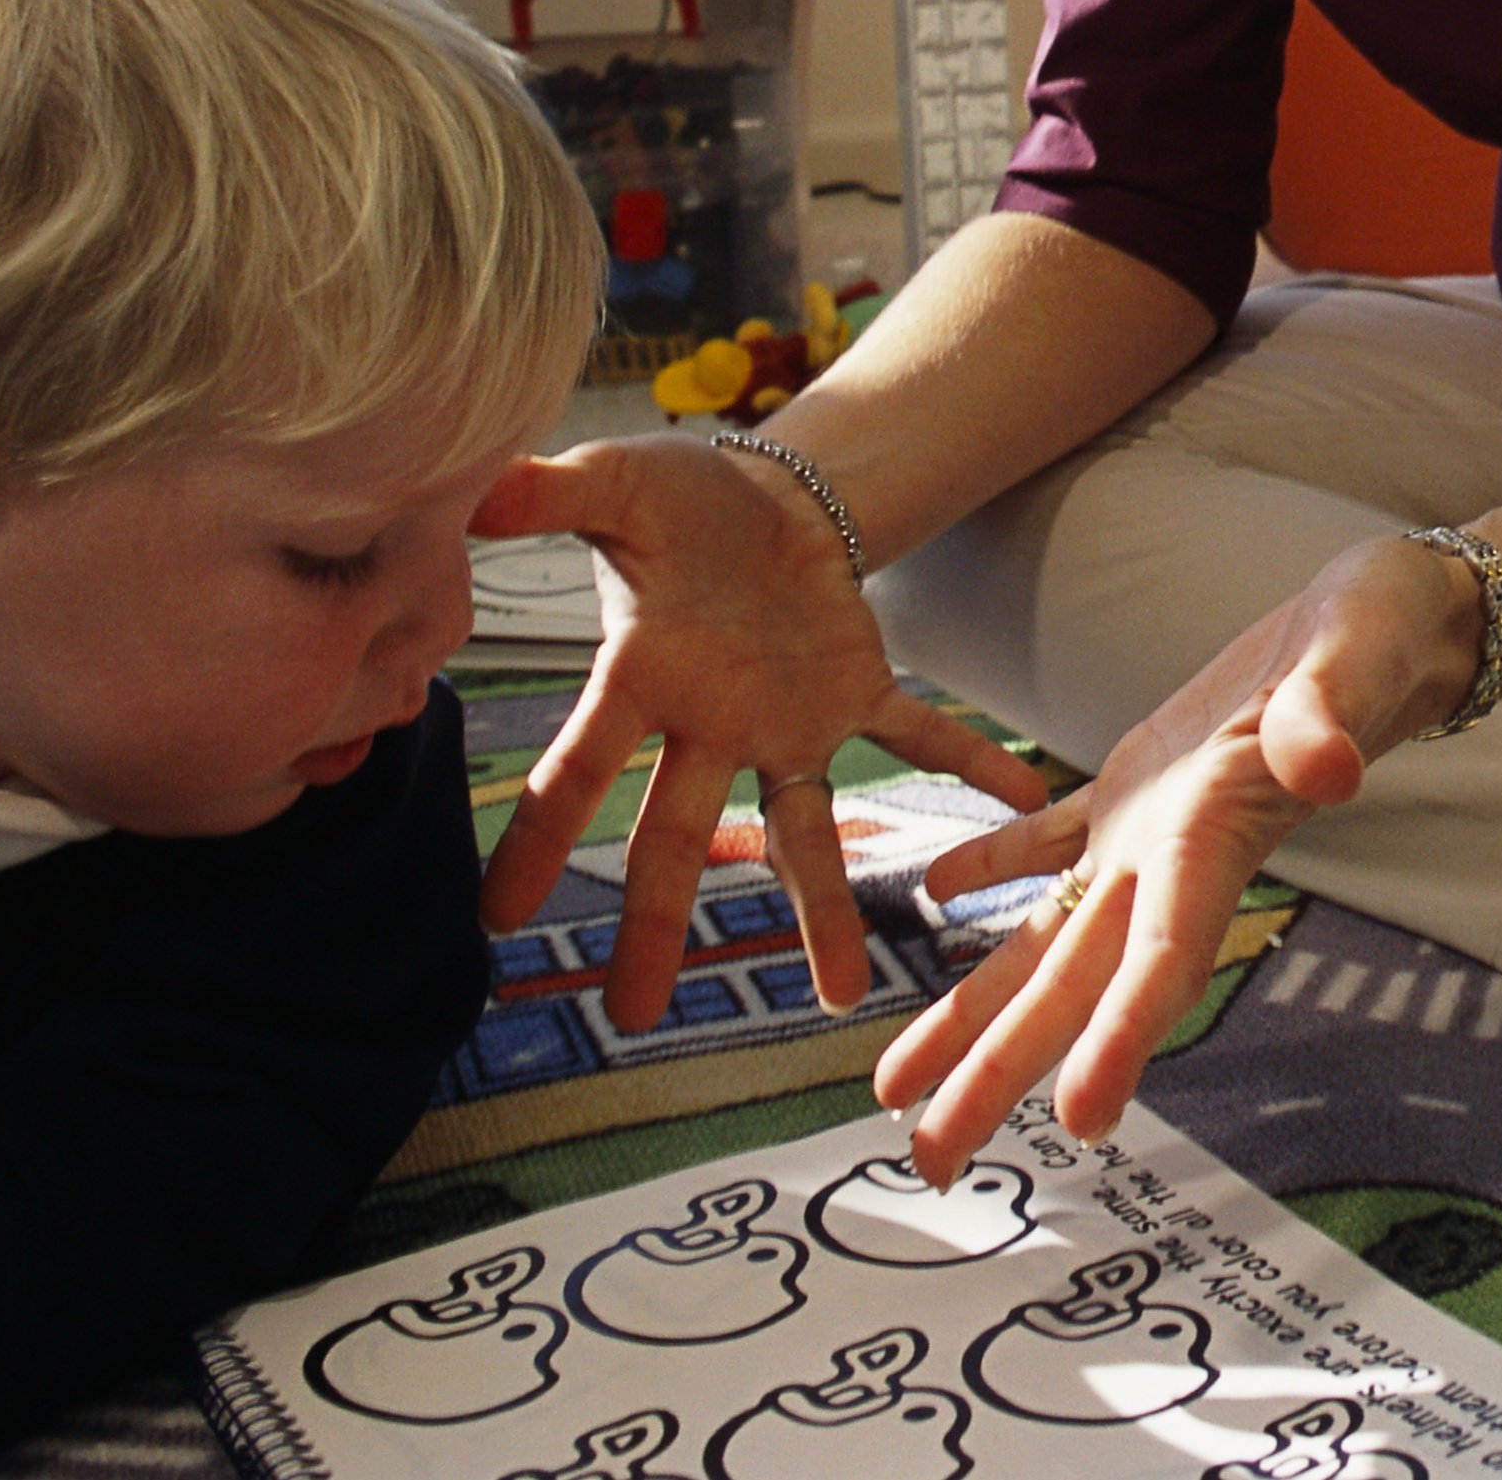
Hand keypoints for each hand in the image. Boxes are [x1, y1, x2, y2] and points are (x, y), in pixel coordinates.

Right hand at [475, 440, 1042, 1029]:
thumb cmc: (672, 500)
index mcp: (641, 677)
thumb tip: (475, 489)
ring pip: (799, 830)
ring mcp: (785, 717)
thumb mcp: (615, 484)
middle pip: (675, 837)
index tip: (499, 918)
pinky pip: (916, 732)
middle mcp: (710, 722)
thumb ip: (551, 493)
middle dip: (656, 925)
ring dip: (822, 908)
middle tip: (632, 1017)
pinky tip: (1026, 803)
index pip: (580, 769)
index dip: (538, 838)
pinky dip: (968, 762)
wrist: (756, 489)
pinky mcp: (856, 687)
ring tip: (840, 995)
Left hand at [871, 532, 1485, 1176]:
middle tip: (931, 1161)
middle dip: (1000, 1075)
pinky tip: (938, 892)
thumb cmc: (1381, 638)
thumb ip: (1327, 718)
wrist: (1386, 618)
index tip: (1079, 1118)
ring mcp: (1149, 831)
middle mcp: (1173, 860)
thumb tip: (1329, 765)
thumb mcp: (1355, 664)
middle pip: (1074, 987)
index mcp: (1218, 838)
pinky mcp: (1136, 784)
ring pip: (1045, 940)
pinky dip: (993, 870)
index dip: (1125, 1036)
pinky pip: (1050, 842)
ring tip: (898, 1086)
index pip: (1166, 956)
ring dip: (974, 1014)